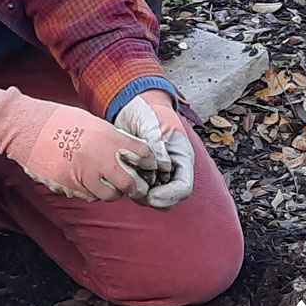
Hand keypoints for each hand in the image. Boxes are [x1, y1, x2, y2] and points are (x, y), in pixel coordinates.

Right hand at [0, 83, 158, 203]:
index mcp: (108, 137)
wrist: (26, 127)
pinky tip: (86, 180)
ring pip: (109, 195)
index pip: (142, 154)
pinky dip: (92, 191)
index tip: (149, 165)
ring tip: (107, 181)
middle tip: (135, 184)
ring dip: (112, 191)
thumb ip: (111, 137)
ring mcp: (84, 175)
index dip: (149, 162)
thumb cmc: (58, 119)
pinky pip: (89, 196)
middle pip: (130, 184)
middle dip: (135, 186)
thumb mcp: (91, 121)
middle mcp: (99, 158)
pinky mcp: (69, 186)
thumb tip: (128, 151)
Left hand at [113, 89, 194, 208]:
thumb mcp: (153, 125)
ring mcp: (157, 172)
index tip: (151, 196)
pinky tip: (121, 181)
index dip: (169, 196)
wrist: (132, 106)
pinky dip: (132, 189)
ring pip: (155, 196)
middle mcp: (172, 168)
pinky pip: (140, 188)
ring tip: (128, 187)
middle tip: (136, 194)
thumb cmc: (147, 112)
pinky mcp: (142, 172)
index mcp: (181, 158)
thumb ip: (158, 145)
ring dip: (142, 196)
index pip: (183, 187)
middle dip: (154, 200)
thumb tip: (163, 166)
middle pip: (170, 197)